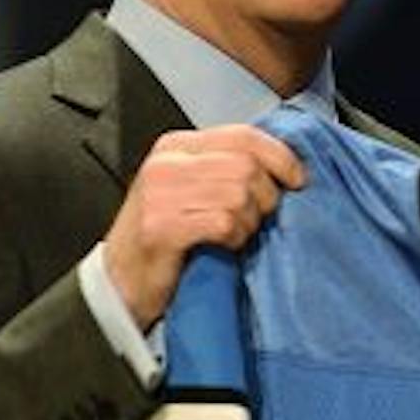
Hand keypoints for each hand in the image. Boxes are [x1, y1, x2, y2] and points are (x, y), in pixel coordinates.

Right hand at [102, 125, 305, 327]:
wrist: (121, 283)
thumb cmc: (166, 238)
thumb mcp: (192, 189)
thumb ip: (227, 169)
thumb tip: (287, 165)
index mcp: (176, 146)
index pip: (244, 136)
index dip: (281, 157)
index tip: (298, 180)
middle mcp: (166, 162)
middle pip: (247, 166)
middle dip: (266, 196)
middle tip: (259, 220)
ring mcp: (160, 193)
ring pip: (239, 194)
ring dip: (249, 221)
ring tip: (236, 235)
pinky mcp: (161, 226)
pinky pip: (223, 222)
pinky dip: (234, 237)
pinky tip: (224, 246)